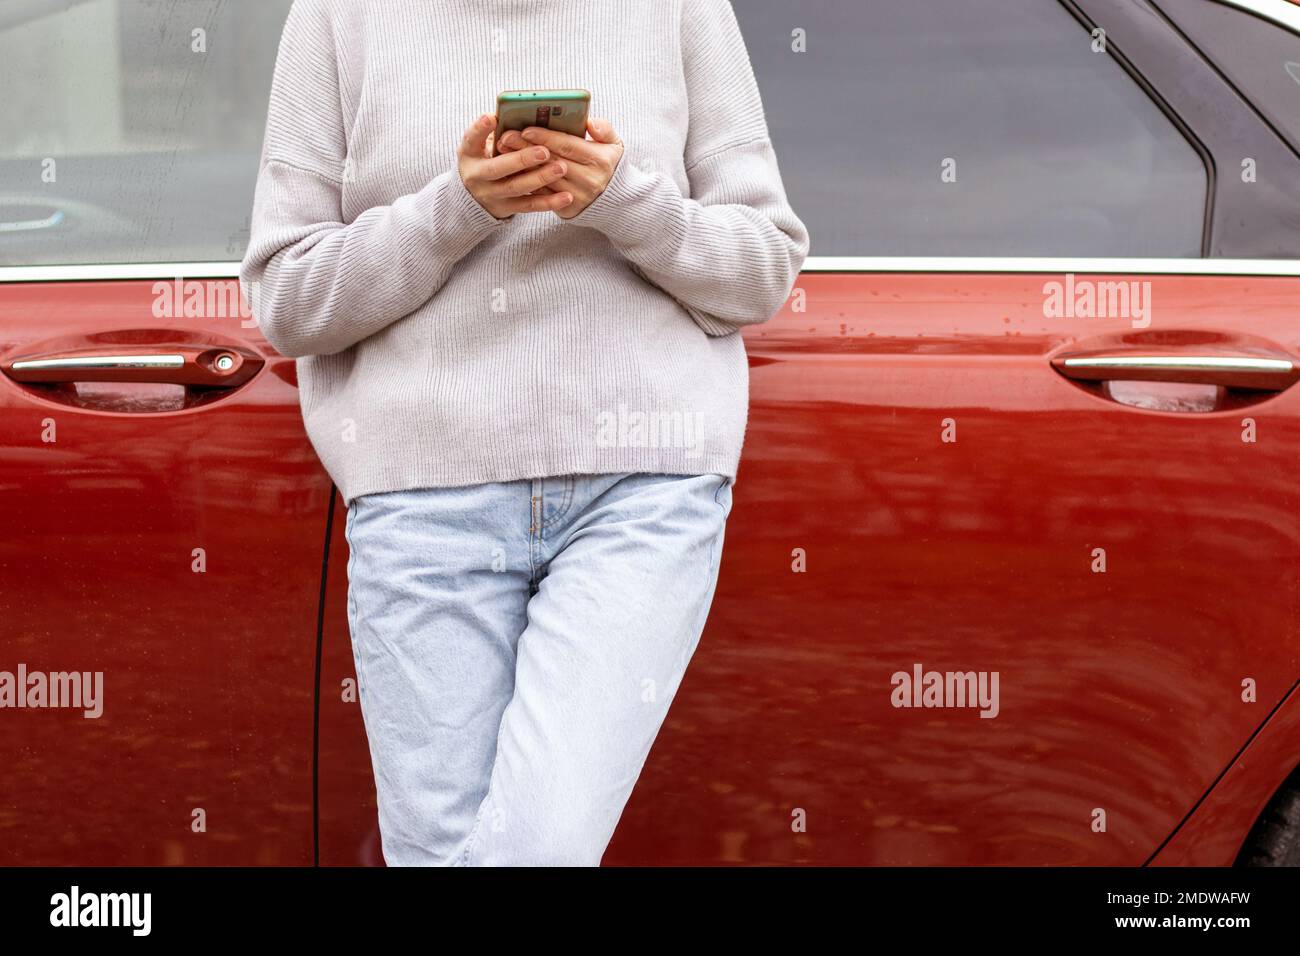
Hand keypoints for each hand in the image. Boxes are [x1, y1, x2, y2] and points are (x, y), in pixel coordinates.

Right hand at [457, 114, 573, 218]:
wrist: (472, 196)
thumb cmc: (483, 159)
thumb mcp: (478, 145)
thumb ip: (493, 131)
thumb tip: (515, 114)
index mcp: (469, 154)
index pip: (471, 139)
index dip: (480, 129)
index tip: (492, 117)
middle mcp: (478, 176)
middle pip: (498, 168)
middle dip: (521, 159)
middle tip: (544, 151)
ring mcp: (492, 195)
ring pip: (517, 187)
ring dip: (540, 178)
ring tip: (561, 168)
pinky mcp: (507, 208)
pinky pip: (529, 206)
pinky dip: (548, 202)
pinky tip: (566, 196)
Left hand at [496, 118, 623, 218]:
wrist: (613, 200)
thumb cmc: (608, 165)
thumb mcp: (614, 145)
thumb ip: (604, 129)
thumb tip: (589, 123)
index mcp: (599, 160)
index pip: (567, 145)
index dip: (545, 137)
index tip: (526, 129)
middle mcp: (589, 180)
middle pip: (551, 161)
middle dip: (526, 148)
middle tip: (506, 137)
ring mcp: (577, 196)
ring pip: (544, 178)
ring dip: (522, 165)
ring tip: (504, 151)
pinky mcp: (566, 209)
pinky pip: (542, 193)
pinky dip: (526, 180)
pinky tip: (512, 170)